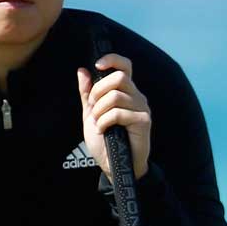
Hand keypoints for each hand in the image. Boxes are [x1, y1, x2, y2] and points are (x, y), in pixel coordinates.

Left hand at [76, 53, 150, 182]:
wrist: (113, 165)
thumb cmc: (105, 141)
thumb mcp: (91, 114)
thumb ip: (87, 93)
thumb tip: (82, 71)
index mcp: (125, 92)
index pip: (125, 66)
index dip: (112, 60)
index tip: (97, 65)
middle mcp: (137, 96)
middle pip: (119, 77)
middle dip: (99, 91)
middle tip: (93, 107)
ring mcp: (142, 108)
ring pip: (116, 95)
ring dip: (100, 110)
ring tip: (98, 122)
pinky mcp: (144, 121)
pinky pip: (118, 112)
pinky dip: (105, 121)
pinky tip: (104, 130)